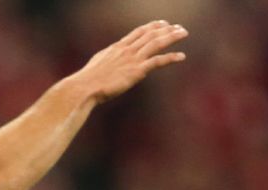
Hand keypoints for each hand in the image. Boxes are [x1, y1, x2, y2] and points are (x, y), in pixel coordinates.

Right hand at [67, 20, 188, 104]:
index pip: (138, 32)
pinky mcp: (136, 71)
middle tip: (178, 27)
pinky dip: (171, 57)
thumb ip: (108, 61)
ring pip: (157, 43)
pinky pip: (158, 61)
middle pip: (150, 34)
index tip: (162, 23)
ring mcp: (132, 59)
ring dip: (172, 36)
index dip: (152, 26)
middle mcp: (126, 50)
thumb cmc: (87, 81)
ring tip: (183, 33)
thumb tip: (110, 63)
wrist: (84, 87)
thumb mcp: (97, 65)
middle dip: (166, 29)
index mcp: (117, 47)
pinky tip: (181, 56)